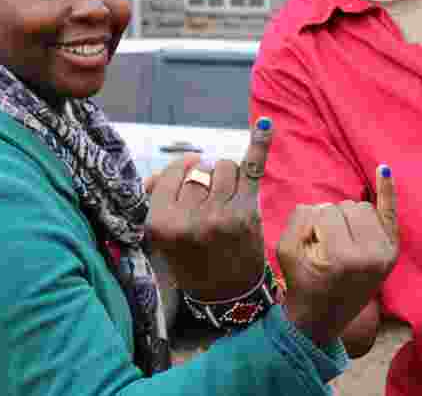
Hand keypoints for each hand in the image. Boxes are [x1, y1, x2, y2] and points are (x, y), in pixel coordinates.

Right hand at [145, 118, 273, 300]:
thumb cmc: (193, 262)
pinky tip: (264, 125)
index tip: (188, 174)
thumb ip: (157, 200)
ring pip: (224, 166)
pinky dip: (258, 144)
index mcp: (162, 224)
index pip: (172, 174)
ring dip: (226, 176)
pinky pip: (251, 168)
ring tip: (227, 198)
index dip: (182, 171)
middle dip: (205, 180)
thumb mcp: (163, 238)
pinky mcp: (248, 212)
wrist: (228, 296)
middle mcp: (190, 219)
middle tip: (210, 204)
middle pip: (199, 171)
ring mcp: (221, 215)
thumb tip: (161, 173)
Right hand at [277, 165, 398, 346]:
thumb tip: (324, 206)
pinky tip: (384, 169)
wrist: (320, 319)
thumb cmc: (300, 282)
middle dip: (329, 220)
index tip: (310, 248)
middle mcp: (371, 255)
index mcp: (344, 258)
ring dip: (345, 218)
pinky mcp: (391, 253)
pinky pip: (390, 214)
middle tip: (323, 247)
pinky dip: (387, 191)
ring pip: (362, 207)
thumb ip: (301, 217)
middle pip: (347, 206)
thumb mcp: (285, 249)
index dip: (312, 225)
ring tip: (337, 243)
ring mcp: (386, 254)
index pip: (325, 212)